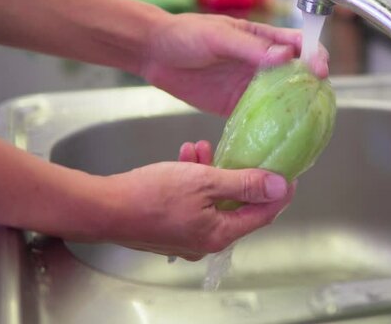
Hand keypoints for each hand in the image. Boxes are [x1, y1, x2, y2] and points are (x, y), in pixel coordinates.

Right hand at [104, 140, 294, 260]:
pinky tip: (185, 158)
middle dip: (236, 175)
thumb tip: (279, 187)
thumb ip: (244, 183)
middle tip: (238, 151)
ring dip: (211, 172)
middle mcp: (206, 241)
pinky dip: (193, 181)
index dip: (278, 193)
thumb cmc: (151, 195)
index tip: (288, 174)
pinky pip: (192, 203)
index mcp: (220, 234)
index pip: (263, 214)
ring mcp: (186, 237)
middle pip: (236, 206)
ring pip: (212, 200)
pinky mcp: (170, 228)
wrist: (102, 208)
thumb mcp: (204, 181)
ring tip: (201, 149)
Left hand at [141, 13, 328, 115]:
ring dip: (295, 112)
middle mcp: (262, 64)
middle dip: (312, 89)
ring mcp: (250, 87)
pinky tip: (278, 138)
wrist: (154, 54)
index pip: (300, 45)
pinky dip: (271, 128)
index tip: (319, 70)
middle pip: (298, 76)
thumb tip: (284, 55)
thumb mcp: (218, 36)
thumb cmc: (185, 35)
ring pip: (282, 101)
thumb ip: (250, 47)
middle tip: (318, 104)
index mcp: (263, 39)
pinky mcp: (236, 107)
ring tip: (306, 127)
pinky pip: (259, 118)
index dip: (315, 56)